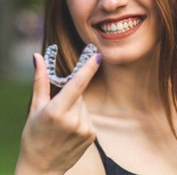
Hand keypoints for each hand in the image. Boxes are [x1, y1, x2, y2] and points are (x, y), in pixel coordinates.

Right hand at [15, 49, 101, 173]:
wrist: (41, 168)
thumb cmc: (34, 135)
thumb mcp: (35, 107)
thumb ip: (40, 80)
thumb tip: (38, 57)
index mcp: (56, 111)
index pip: (77, 84)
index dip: (89, 68)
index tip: (98, 56)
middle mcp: (73, 121)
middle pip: (79, 94)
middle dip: (71, 96)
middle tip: (58, 110)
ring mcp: (84, 129)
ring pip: (84, 106)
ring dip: (76, 109)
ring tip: (63, 124)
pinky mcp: (91, 136)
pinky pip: (88, 117)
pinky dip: (81, 119)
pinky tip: (70, 131)